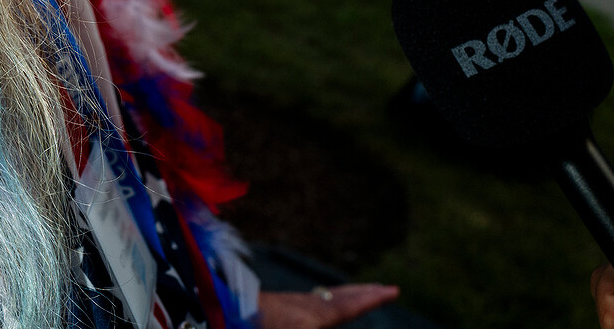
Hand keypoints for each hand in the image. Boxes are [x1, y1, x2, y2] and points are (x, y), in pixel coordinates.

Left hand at [257, 284, 399, 328]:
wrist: (220, 309)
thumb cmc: (255, 325)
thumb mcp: (300, 326)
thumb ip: (323, 313)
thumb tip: (334, 304)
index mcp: (311, 317)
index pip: (349, 306)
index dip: (372, 300)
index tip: (393, 290)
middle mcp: (304, 306)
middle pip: (341, 297)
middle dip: (364, 294)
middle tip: (384, 288)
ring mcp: (288, 304)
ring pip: (324, 298)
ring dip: (344, 296)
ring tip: (357, 296)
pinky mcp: (273, 307)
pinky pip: (309, 302)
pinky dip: (324, 302)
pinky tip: (317, 306)